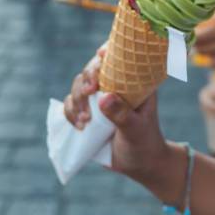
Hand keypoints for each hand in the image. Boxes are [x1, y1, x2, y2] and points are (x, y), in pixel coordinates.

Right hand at [63, 43, 169, 181]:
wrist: (139, 164)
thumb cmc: (144, 141)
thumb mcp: (137, 128)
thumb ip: (122, 114)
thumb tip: (104, 97)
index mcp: (133, 82)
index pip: (120, 57)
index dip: (108, 51)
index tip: (101, 55)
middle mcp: (114, 85)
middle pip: (93, 69)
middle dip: (87, 78)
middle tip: (89, 92)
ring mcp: (99, 98)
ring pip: (78, 85)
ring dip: (77, 99)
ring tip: (86, 121)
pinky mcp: (87, 112)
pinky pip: (70, 104)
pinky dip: (70, 112)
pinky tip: (80, 126)